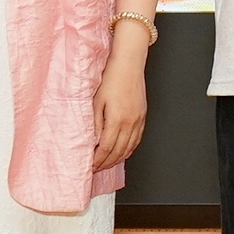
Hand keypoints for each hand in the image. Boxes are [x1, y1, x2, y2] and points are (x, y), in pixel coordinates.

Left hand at [93, 28, 149, 167]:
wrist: (128, 64)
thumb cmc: (111, 78)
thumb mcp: (96, 101)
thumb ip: (96, 123)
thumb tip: (94, 141)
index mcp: (117, 119)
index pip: (107, 148)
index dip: (98, 160)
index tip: (91, 166)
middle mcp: (130, 122)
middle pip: (118, 151)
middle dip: (107, 163)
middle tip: (97, 169)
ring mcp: (138, 120)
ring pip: (129, 148)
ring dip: (118, 159)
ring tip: (107, 163)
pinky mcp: (142, 116)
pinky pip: (137, 139)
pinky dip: (129, 149)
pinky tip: (123, 152)